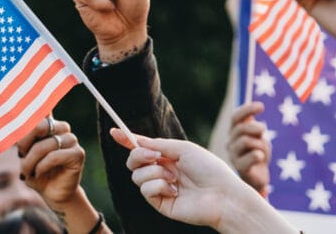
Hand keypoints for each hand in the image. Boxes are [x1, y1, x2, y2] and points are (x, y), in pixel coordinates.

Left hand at [16, 117, 85, 210]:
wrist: (52, 193)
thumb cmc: (35, 172)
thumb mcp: (24, 155)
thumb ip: (21, 140)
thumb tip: (12, 128)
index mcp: (49, 124)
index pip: (41, 108)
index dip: (29, 112)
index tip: (15, 118)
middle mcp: (61, 128)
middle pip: (41, 125)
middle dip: (24, 142)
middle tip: (20, 156)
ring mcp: (71, 140)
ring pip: (45, 145)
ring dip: (30, 161)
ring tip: (26, 172)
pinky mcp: (78, 154)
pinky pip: (53, 156)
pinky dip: (41, 166)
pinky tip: (38, 173)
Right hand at [112, 130, 262, 230]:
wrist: (222, 195)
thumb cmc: (209, 169)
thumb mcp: (183, 148)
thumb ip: (159, 144)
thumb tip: (137, 140)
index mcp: (168, 157)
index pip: (143, 147)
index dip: (127, 139)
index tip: (114, 131)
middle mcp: (161, 171)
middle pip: (133, 161)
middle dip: (138, 155)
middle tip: (154, 155)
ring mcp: (160, 188)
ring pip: (137, 175)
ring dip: (154, 172)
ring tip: (174, 177)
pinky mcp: (160, 204)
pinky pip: (145, 190)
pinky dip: (158, 186)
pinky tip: (174, 190)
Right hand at [226, 101, 270, 193]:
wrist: (258, 178)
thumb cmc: (258, 155)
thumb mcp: (259, 138)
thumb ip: (254, 128)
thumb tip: (251, 116)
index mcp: (234, 133)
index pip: (235, 117)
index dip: (247, 109)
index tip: (261, 106)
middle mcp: (230, 143)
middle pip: (241, 128)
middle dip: (255, 128)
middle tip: (264, 131)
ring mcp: (233, 156)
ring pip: (245, 141)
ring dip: (259, 144)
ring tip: (263, 152)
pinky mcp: (240, 168)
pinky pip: (250, 157)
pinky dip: (258, 155)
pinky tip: (261, 158)